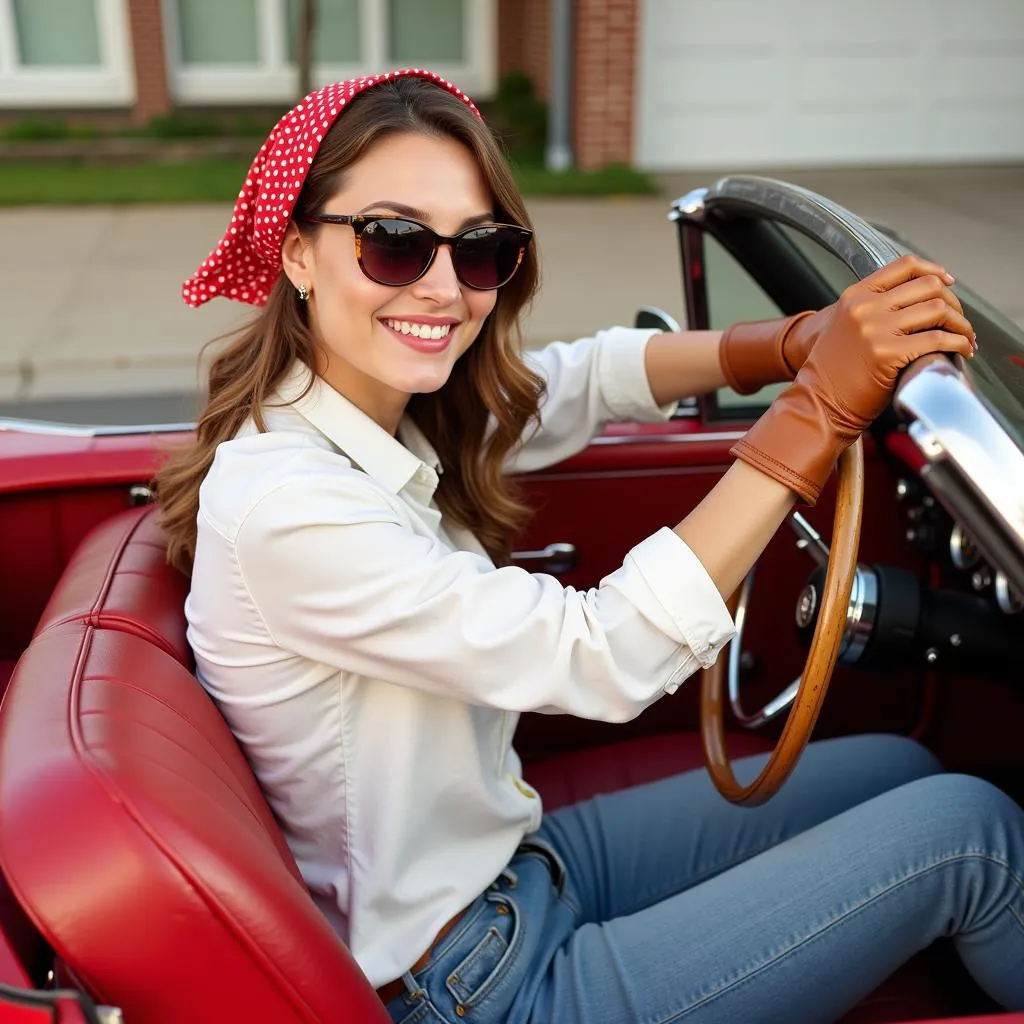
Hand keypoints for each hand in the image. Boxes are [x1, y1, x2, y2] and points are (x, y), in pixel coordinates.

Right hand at [718, 273, 965, 392]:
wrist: (817, 403)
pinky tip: (962, 350)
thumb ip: (873, 309)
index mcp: (854, 296)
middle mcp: (865, 307)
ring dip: (960, 323)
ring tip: (965, 337)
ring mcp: (875, 329)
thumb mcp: (846, 327)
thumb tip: (919, 302)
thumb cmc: (834, 373)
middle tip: (958, 320)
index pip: (905, 266)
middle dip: (953, 303)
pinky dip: (958, 342)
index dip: (934, 270)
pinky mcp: (888, 353)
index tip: (948, 283)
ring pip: (937, 309)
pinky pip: (937, 339)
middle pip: (928, 285)